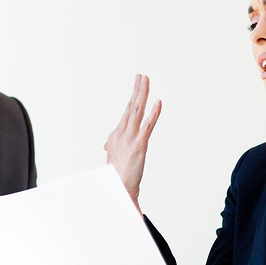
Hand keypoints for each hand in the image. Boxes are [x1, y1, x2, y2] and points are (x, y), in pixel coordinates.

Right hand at [104, 74, 161, 213]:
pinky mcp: (139, 145)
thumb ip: (112, 147)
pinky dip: (154, 112)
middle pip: (130, 107)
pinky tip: (158, 101)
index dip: (132, 99)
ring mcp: (130, 138)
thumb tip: (107, 144)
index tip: (137, 85)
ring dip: (142, 94)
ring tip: (146, 80)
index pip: (126, 113)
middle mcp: (121, 133)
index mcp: (116, 135)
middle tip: (141, 76)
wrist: (117, 189)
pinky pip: (147, 125)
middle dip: (136, 90)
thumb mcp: (113, 158)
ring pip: (136, 111)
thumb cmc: (116, 176)